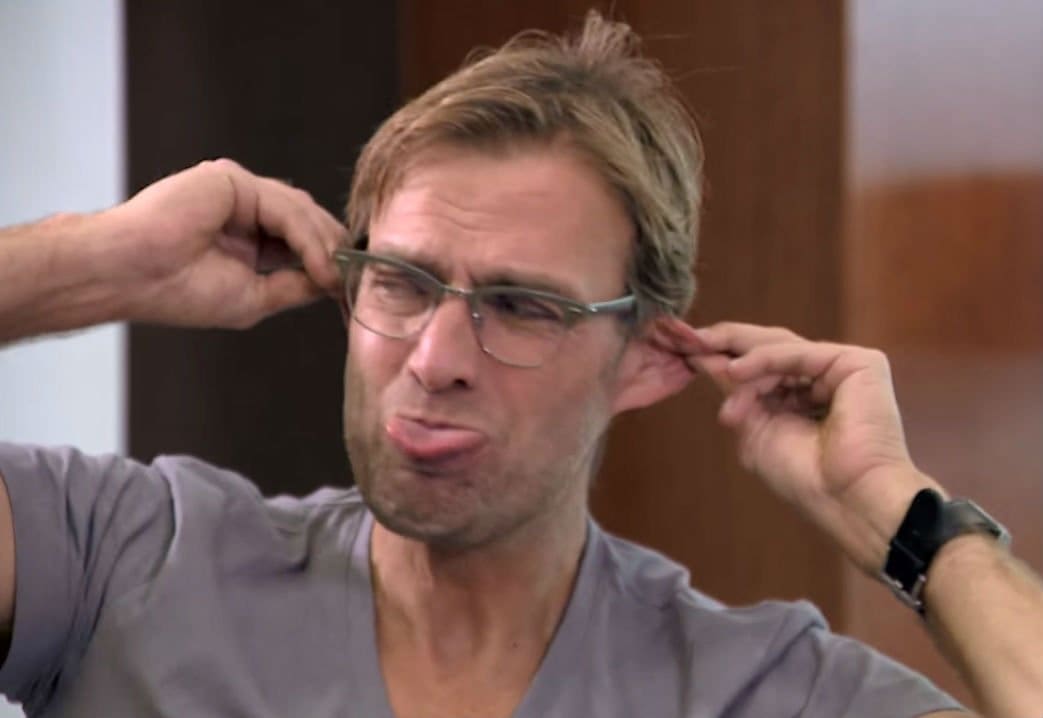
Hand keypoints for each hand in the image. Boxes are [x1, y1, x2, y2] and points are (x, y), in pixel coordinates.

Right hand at [99, 159, 346, 327]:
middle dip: (336, 252)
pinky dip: (308, 239)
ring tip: (336, 280)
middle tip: (356, 282)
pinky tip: (320, 267)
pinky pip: (285, 209)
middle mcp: (246, 206)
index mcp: (249, 233)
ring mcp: (239, 190)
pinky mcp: (232, 179)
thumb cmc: (177, 291)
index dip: (331, 261)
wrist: (130, 275)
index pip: (304, 239)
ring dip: (326, 249)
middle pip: (310, 221)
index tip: (353, 290)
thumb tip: (334, 283)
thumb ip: (294, 285)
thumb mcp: (254, 297)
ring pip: (302, 213)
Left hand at [652, 319, 942, 574]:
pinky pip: (799, 353)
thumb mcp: (755, 427)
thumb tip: (704, 358)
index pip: (762, 366)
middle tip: (689, 339)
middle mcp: (826, 378)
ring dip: (740, 360)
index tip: (685, 351)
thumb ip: (735, 392)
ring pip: (781, 348)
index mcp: (805, 396)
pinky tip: (735, 371)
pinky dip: (763, 360)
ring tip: (709, 366)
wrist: (845, 499)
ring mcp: (843, 369)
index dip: (725, 356)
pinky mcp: (860, 363)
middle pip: (771, 349)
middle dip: (727, 343)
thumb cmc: (804, 478)